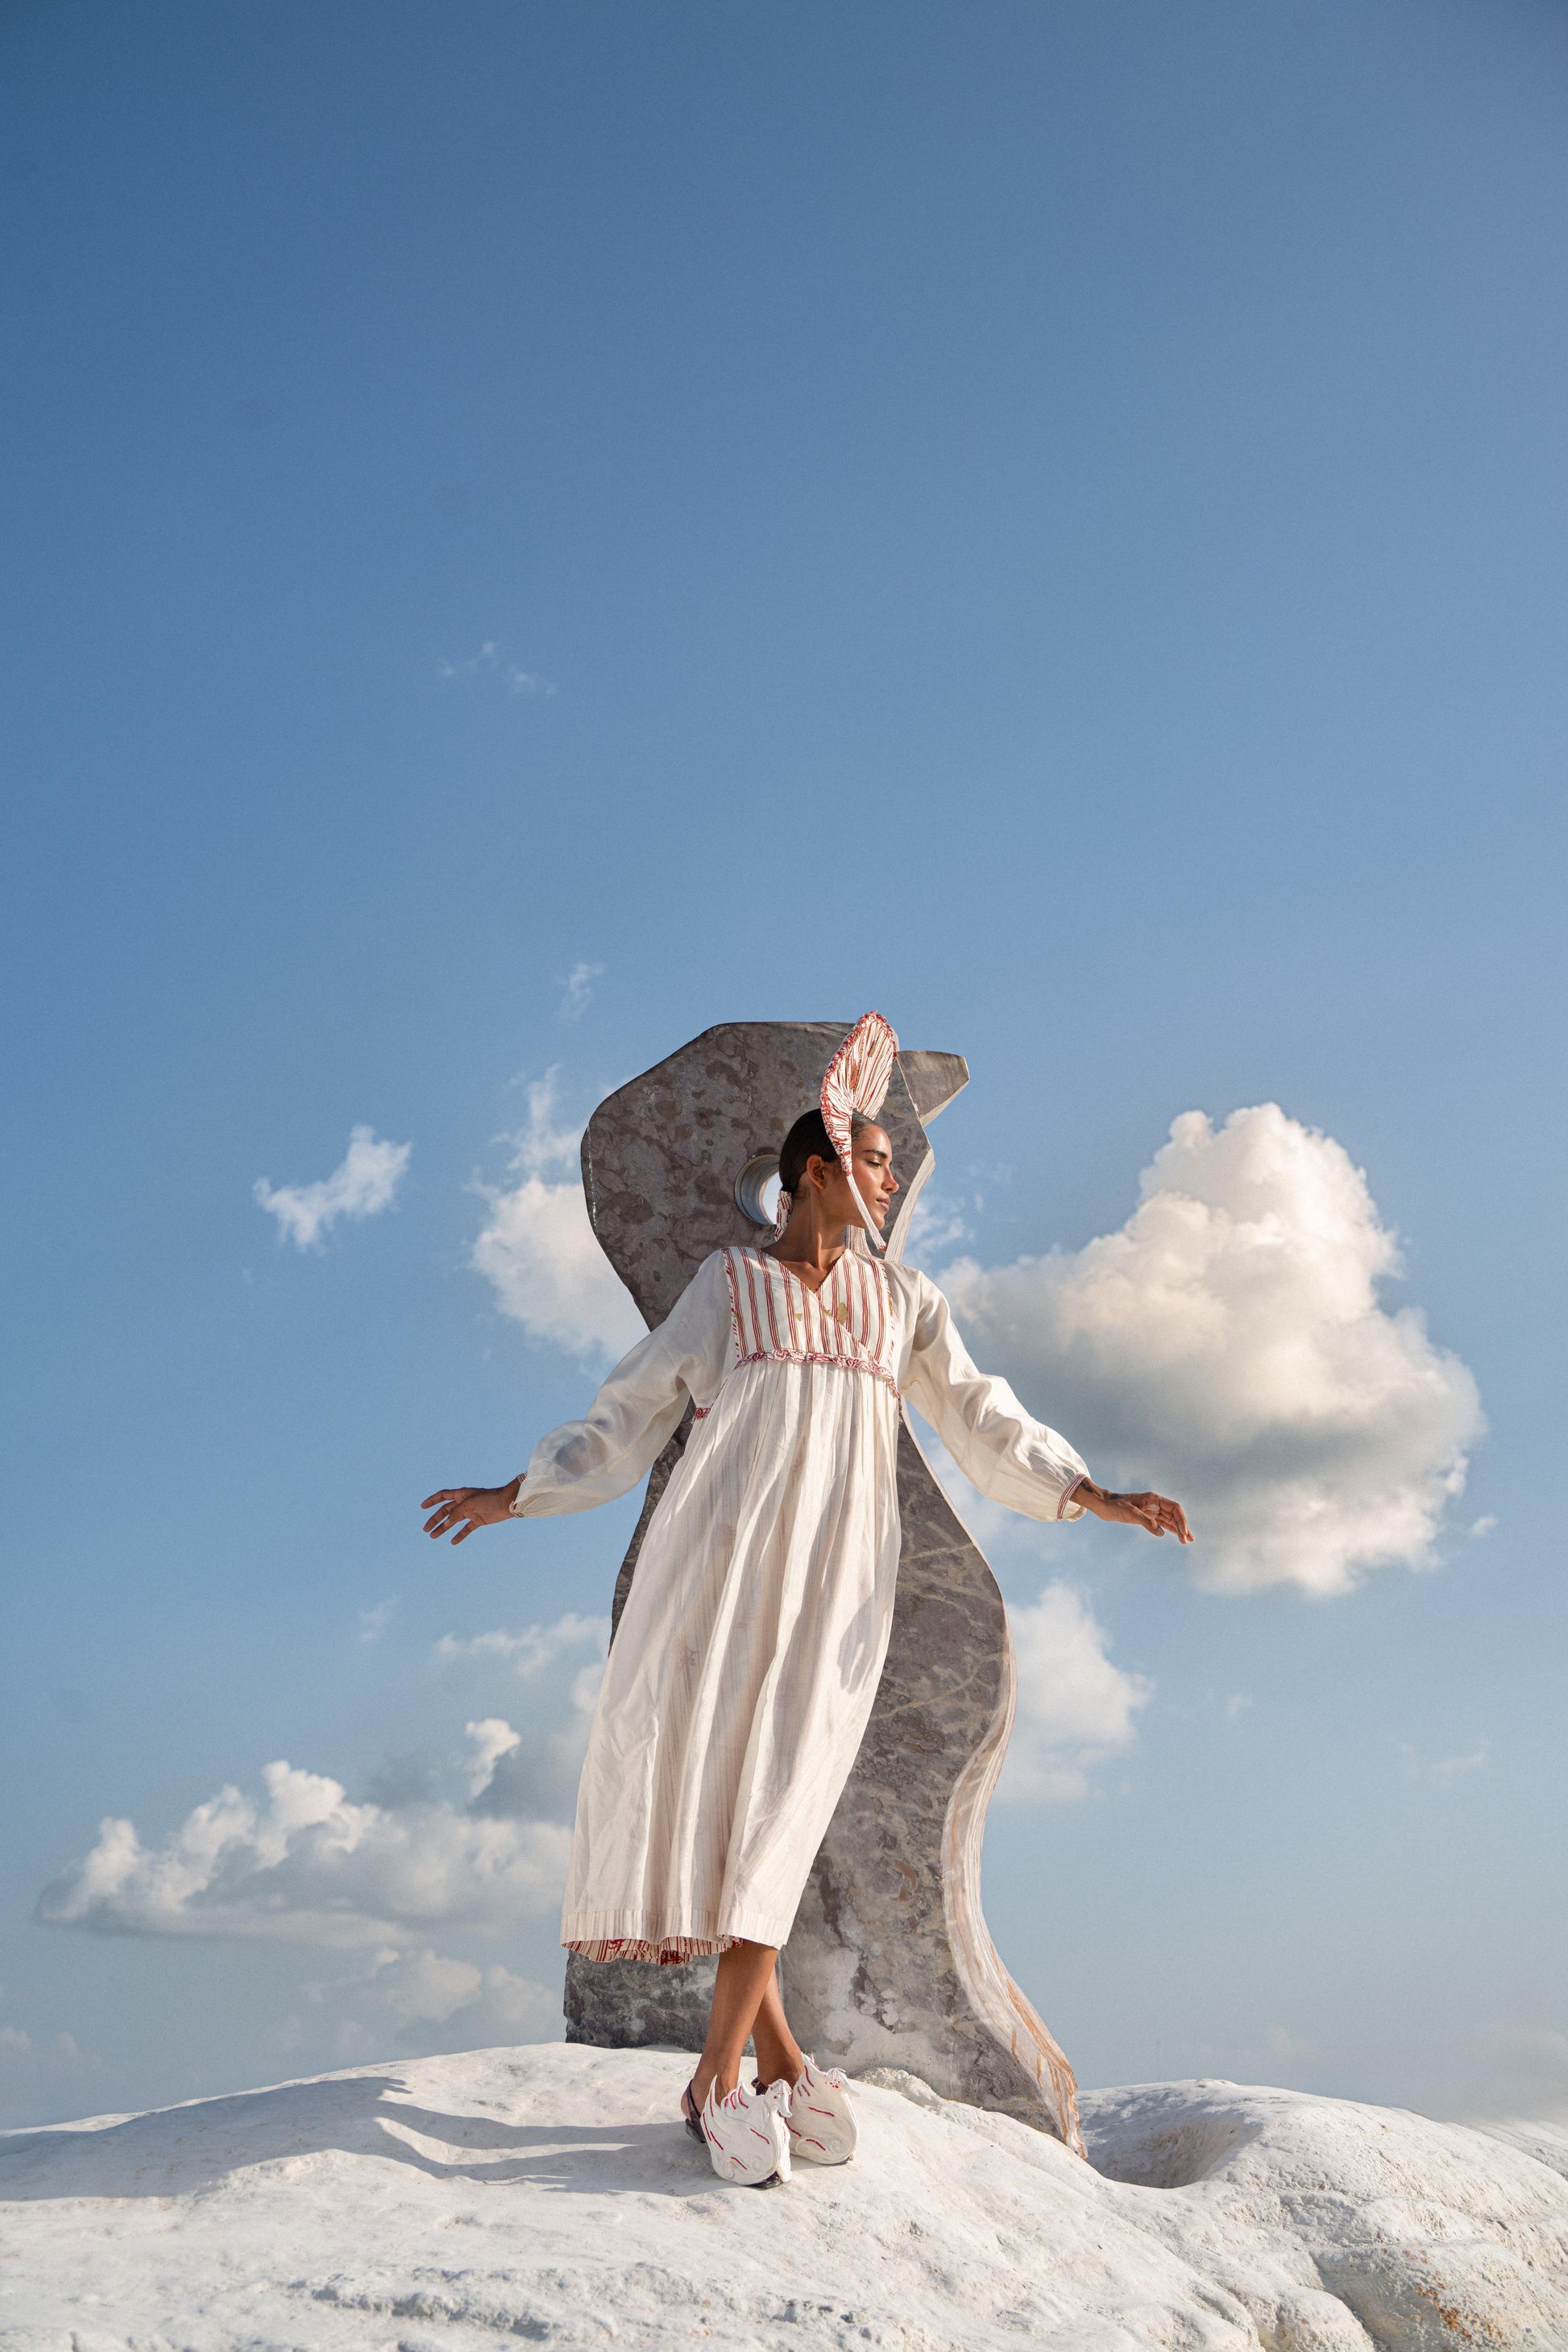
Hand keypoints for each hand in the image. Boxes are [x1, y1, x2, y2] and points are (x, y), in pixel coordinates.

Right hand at [421, 1478, 522, 1543]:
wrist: (508, 1503)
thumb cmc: (489, 1499)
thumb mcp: (470, 1504)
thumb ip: (456, 1513)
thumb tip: (445, 1523)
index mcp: (461, 1494)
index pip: (443, 1496)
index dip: (432, 1501)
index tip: (422, 1507)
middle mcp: (464, 1502)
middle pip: (445, 1511)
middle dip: (435, 1519)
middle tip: (426, 1530)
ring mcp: (471, 1512)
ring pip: (453, 1521)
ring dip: (443, 1528)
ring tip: (433, 1536)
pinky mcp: (478, 1520)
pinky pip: (466, 1528)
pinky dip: (460, 1535)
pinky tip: (453, 1542)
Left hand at [1073, 1479, 1191, 1543]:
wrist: (1103, 1505)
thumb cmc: (1115, 1506)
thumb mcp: (1130, 1513)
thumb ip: (1146, 1522)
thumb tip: (1161, 1533)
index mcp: (1153, 1499)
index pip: (1174, 1508)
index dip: (1181, 1520)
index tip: (1183, 1532)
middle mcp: (1155, 1504)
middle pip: (1174, 1515)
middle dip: (1182, 1527)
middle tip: (1187, 1541)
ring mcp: (1151, 1510)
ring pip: (1169, 1520)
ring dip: (1178, 1529)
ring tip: (1187, 1540)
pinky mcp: (1146, 1517)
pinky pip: (1161, 1523)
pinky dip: (1169, 1530)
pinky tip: (1176, 1536)